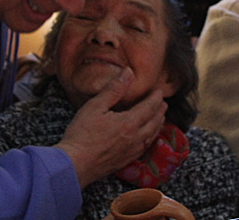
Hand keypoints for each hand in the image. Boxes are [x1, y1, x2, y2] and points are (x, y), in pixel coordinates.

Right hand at [56, 67, 166, 187]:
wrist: (75, 164)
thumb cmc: (82, 134)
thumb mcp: (95, 106)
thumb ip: (114, 89)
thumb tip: (128, 73)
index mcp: (129, 123)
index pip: (149, 107)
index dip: (156, 98)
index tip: (159, 91)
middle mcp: (135, 138)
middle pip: (154, 122)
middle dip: (160, 111)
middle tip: (163, 103)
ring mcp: (131, 151)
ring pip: (151, 136)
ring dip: (158, 125)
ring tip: (159, 118)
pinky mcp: (125, 161)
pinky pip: (144, 148)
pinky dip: (150, 139)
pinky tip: (146, 139)